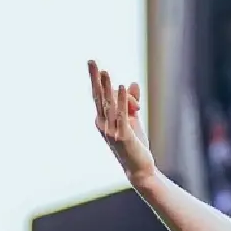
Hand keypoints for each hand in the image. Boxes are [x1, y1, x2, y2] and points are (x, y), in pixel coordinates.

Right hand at [87, 61, 154, 183]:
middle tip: (91, 61)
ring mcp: (111, 131)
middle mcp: (103, 124)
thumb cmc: (134, 145)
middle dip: (96, 79)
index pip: (98, 96)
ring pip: (109, 105)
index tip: (92, 63)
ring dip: (108, 87)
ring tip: (106, 72)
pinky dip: (121, 100)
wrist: (139, 168)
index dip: (95, 80)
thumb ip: (130, 102)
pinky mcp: (123, 136)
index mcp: (102, 120)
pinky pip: (121, 115)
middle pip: (99, 97)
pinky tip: (121, 87)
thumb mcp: (132, 120)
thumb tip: (131, 82)